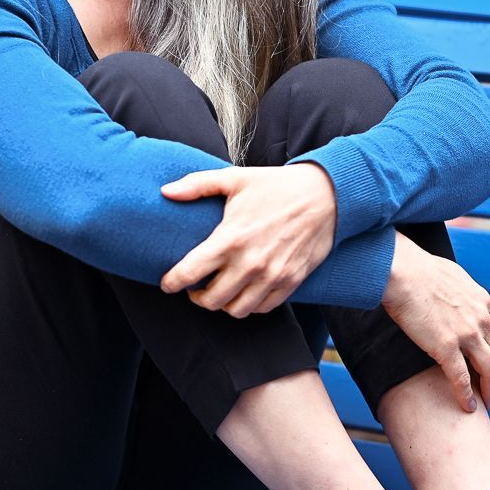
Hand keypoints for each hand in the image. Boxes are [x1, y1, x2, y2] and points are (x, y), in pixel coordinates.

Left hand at [158, 163, 338, 316]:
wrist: (324, 195)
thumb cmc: (276, 186)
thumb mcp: (234, 178)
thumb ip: (197, 185)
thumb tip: (166, 192)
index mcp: (230, 239)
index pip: (189, 273)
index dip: (171, 283)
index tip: (166, 284)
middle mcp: (250, 263)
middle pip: (211, 300)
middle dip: (196, 298)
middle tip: (194, 289)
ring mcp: (272, 276)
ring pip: (236, 310)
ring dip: (223, 304)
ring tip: (219, 292)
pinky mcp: (290, 282)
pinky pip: (262, 308)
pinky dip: (249, 305)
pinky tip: (244, 292)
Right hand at [380, 235, 489, 412]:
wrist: (402, 271)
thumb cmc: (417, 269)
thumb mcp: (451, 276)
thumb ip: (458, 291)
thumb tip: (451, 294)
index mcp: (482, 301)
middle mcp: (481, 319)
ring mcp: (466, 333)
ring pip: (489, 370)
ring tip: (487, 403)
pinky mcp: (446, 346)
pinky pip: (462, 379)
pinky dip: (467, 396)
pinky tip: (467, 407)